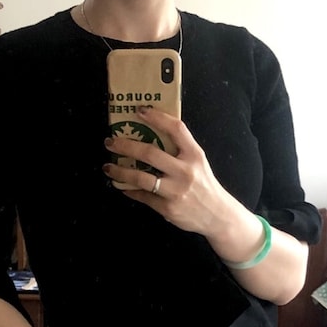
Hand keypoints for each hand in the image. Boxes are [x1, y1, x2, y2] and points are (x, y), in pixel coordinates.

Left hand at [102, 107, 229, 236]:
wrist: (217, 216)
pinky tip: (121, 186)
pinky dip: (129, 190)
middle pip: (150, 153)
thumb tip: (150, 135)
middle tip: (111, 142)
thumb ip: (180, 150)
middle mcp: (185, 171)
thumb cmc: (204, 185)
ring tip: (109, 167)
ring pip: (141, 178)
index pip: (176, 129)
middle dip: (126, 146)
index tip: (139, 110)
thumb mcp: (198, 163)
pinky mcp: (167, 208)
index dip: (157, 117)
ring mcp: (175, 191)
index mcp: (194, 155)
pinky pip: (142, 196)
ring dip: (120, 172)